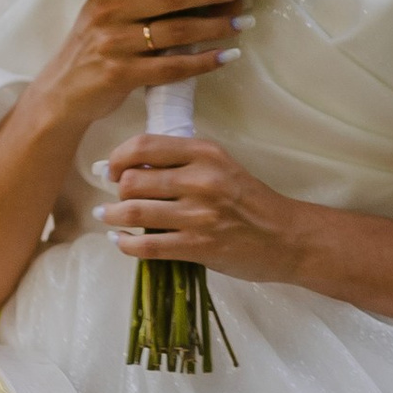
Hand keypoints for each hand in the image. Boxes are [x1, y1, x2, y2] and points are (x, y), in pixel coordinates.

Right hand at [39, 0, 251, 131]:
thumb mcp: (106, 10)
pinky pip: (174, 67)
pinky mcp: (123, 74)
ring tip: (244, 22)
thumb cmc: (94, 44)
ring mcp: (115, 43)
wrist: (63, 89)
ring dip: (217, 25)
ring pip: (179, 30)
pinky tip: (228, 56)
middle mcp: (109, 10)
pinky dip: (205, 61)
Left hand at [101, 134, 313, 283]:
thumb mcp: (221, 167)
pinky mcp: (198, 246)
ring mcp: (199, 215)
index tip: (111, 168)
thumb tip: (131, 167)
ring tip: (106, 216)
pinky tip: (120, 240)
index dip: (118, 157)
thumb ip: (182, 163)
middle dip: (116, 190)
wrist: (286, 237)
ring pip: (134, 211)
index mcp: (206, 153)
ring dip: (112, 216)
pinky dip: (125, 243)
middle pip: (133, 179)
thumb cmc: (250, 202)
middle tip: (113, 197)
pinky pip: (146, 245)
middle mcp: (201, 180)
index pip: (145, 146)